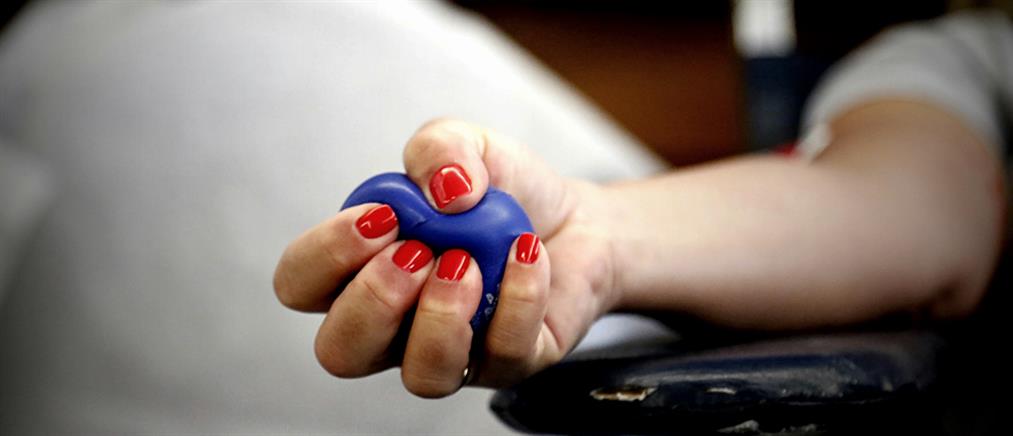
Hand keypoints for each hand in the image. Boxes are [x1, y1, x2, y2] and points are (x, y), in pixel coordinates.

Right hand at [273, 119, 618, 396]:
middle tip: (416, 252)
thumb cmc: (500, 190)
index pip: (301, 286)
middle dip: (371, 302)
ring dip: (440, 319)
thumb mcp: (465, 146)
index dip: (325, 256)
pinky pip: (504, 354)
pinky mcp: (512, 361)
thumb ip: (440, 149)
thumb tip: (445, 190)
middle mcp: (396, 325)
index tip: (381, 216)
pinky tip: (525, 251)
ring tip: (468, 262)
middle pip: (341, 352)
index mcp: (361, 270)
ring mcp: (453, 352)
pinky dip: (516, 297)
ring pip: (422, 378)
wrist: (575, 217)